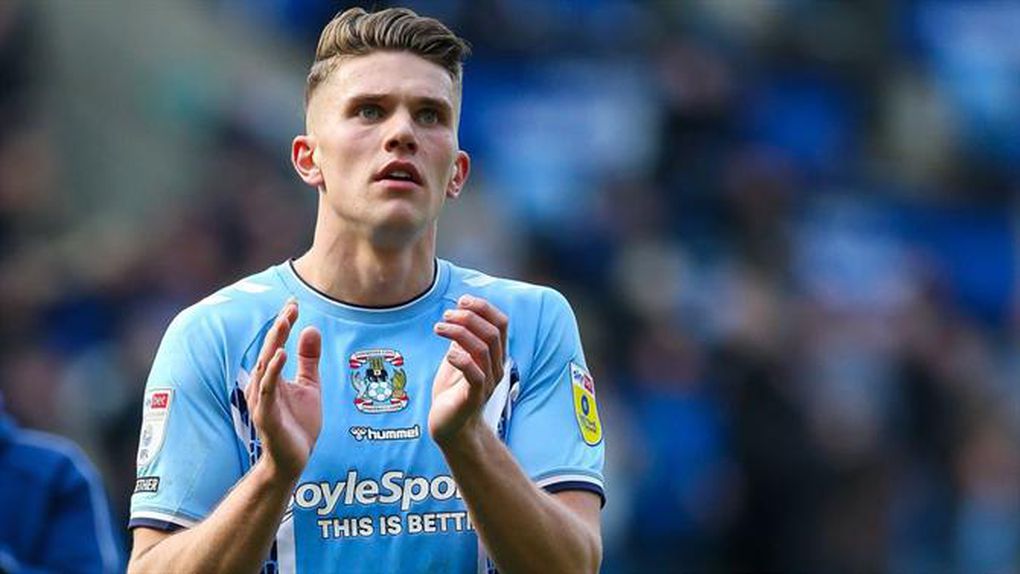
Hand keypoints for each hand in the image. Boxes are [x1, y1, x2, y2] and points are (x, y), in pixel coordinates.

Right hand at [245, 299, 321, 480]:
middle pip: (268, 349)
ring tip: (284, 322)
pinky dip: (272, 372)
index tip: (293, 302)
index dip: (283, 323)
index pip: (275, 344)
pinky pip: (267, 390)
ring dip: (274, 342)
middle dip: (279, 326)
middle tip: (290, 306)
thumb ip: (308, 360)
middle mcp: (262, 385)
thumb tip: (311, 328)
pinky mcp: (266, 416)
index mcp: (271, 377)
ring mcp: (262, 400)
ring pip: (265, 366)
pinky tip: (280, 355)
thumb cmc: (298, 424)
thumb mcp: (310, 386)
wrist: (293, 461)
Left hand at [430, 295, 507, 445]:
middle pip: (494, 332)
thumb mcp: (457, 359)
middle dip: (469, 317)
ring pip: (484, 349)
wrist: (450, 428)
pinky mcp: (474, 397)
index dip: (484, 307)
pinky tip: (447, 354)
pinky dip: (461, 359)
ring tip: (439, 328)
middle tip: (446, 316)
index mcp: (494, 355)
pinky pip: (475, 374)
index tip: (462, 300)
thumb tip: (459, 313)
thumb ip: (461, 340)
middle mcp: (496, 367)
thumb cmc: (453, 392)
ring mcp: (487, 383)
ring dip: (460, 333)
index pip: (501, 323)